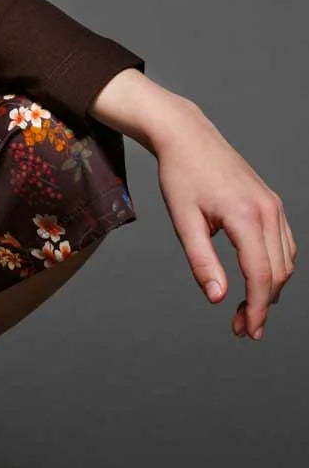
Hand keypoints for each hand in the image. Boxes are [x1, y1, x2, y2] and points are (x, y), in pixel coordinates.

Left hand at [153, 107, 295, 338]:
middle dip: (263, 305)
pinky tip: (256, 280)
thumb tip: (218, 298)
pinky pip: (284, 244)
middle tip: (240, 327)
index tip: (246, 330)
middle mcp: (267, 211)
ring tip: (245, 308)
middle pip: (278, 273)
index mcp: (245, 215)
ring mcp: (273, 206)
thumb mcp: (183, 221)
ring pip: (286, 261)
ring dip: (271, 289)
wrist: (188, 137)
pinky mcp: (271, 204)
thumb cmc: (180, 176)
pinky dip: (275, 267)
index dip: (257, 308)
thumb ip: (202, 261)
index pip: (261, 275)